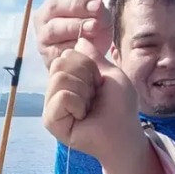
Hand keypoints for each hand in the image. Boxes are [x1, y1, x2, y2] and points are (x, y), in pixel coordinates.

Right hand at [34, 0, 111, 67]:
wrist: (88, 57)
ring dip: (75, 25)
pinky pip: (57, 49)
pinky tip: (85, 46)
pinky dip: (72, 46)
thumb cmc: (93, 30)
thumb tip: (97, 4)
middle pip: (56, 3)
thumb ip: (98, 7)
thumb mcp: (100, 15)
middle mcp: (45, 13)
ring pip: (53, 27)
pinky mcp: (46, 54)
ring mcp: (42, 34)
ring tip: (94, 27)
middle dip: (79, 4)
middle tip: (98, 8)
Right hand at [43, 35, 138, 161]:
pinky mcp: (50, 121)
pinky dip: (78, 104)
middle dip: (84, 76)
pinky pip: (61, 97)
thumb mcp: (110, 74)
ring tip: (88, 107)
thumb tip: (80, 40)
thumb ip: (93, 57)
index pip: (67, 54)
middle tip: (93, 96)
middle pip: (59, 63)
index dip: (88, 66)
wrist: (124, 133)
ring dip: (83, 91)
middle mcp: (56, 92)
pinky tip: (82, 117)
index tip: (98, 84)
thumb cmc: (120, 107)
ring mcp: (51, 107)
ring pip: (59, 78)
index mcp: (68, 80)